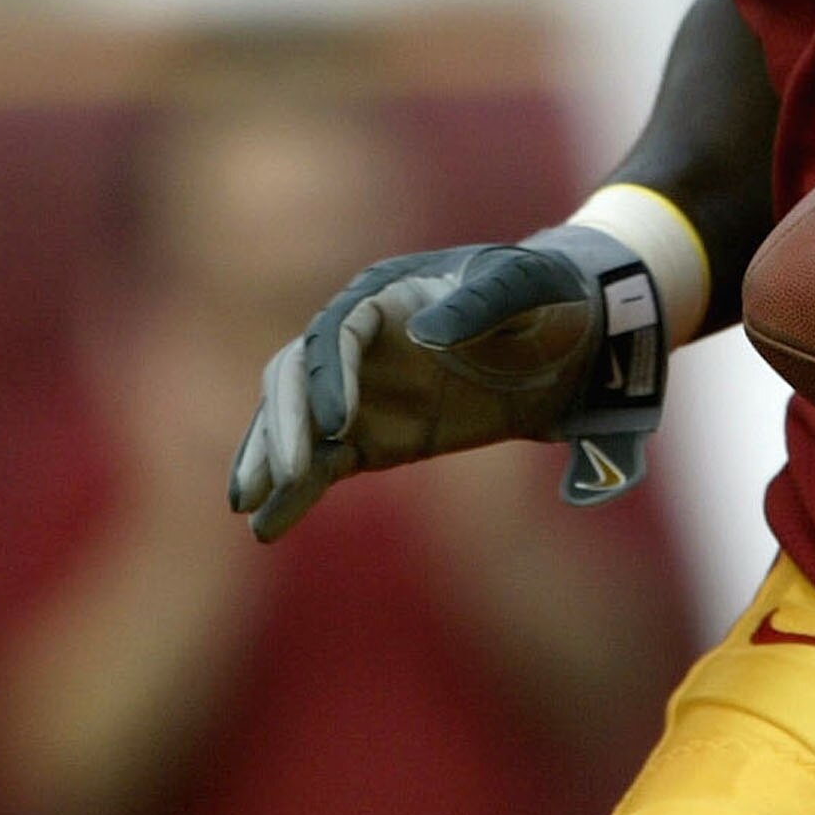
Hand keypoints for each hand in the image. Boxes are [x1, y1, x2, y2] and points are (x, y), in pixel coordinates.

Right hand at [228, 234, 635, 540]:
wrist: (567, 335)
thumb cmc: (544, 296)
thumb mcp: (526, 288)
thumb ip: (482, 304)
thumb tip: (424, 334)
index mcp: (387, 295)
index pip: (337, 333)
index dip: (329, 376)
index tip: (337, 425)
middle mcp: (360, 343)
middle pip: (297, 377)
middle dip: (283, 424)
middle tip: (283, 475)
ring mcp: (362, 391)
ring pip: (296, 424)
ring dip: (270, 460)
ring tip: (247, 507)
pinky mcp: (373, 435)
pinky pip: (323, 464)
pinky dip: (295, 492)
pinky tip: (267, 526)